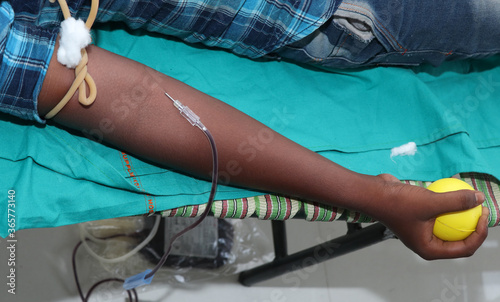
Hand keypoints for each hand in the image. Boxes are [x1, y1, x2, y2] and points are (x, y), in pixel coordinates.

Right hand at [373, 174, 488, 259]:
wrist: (373, 194)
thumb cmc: (397, 204)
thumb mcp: (430, 202)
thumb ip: (456, 202)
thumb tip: (478, 198)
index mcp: (429, 249)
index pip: (463, 248)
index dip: (478, 234)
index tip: (482, 215)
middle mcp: (426, 242)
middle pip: (458, 239)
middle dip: (472, 225)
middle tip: (480, 208)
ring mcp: (422, 229)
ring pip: (448, 225)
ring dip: (460, 213)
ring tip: (471, 199)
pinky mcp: (419, 216)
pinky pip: (438, 213)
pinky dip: (447, 204)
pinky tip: (453, 191)